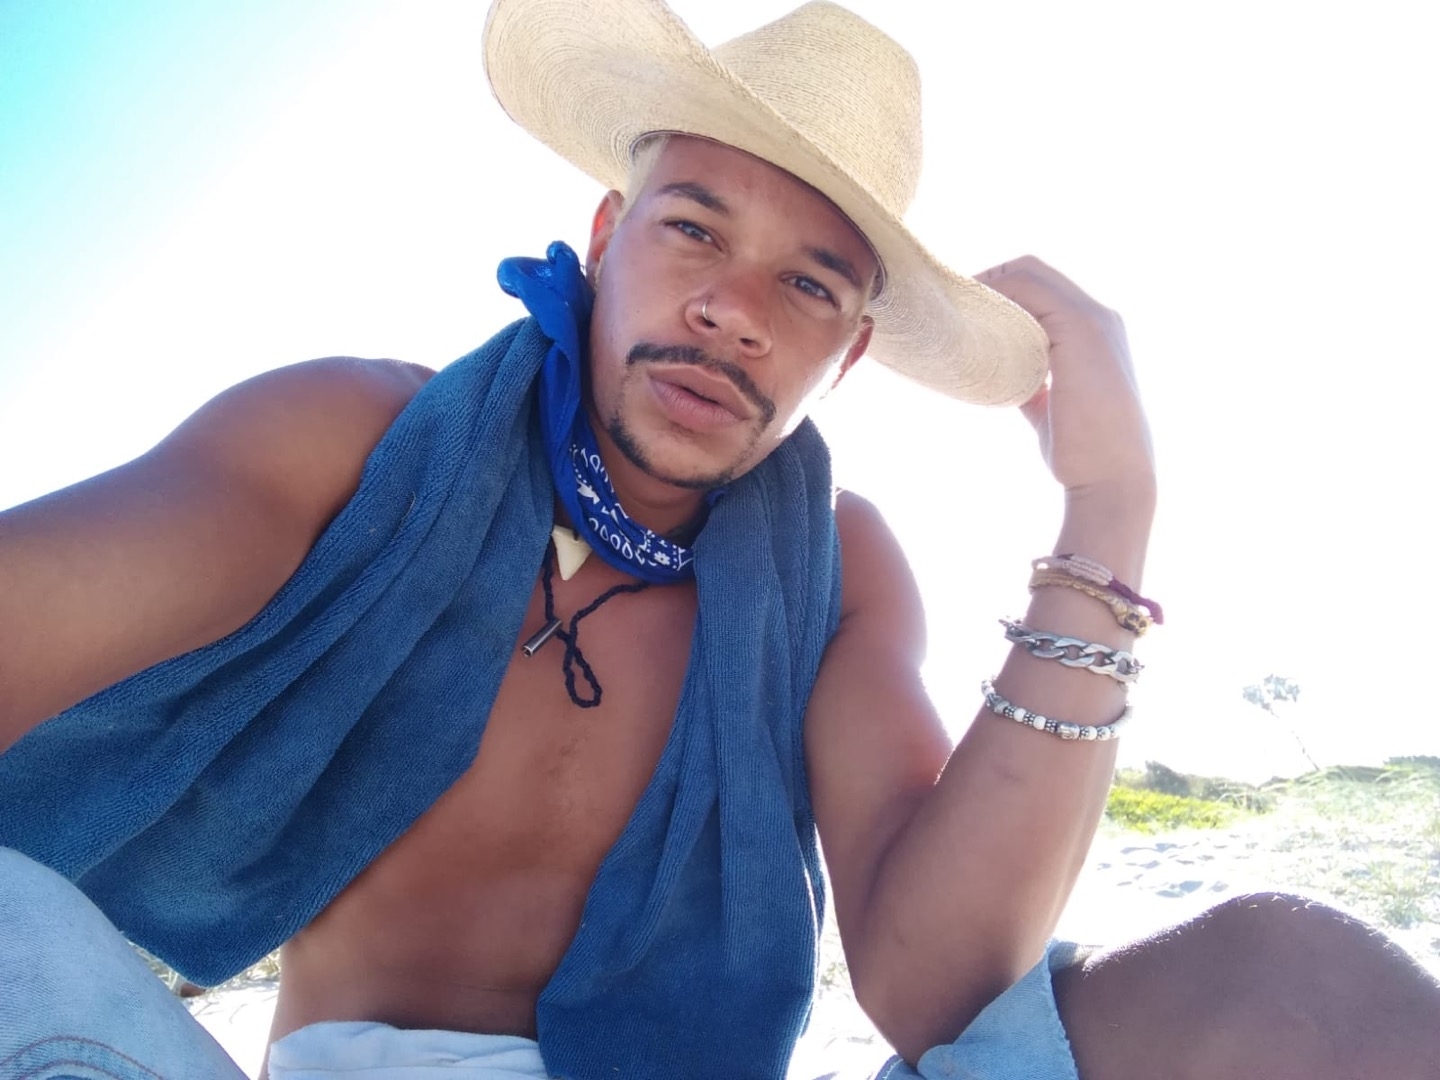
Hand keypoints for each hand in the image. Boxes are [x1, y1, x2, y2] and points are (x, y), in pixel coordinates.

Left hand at [975, 256, 1154, 514]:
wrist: (1111, 479)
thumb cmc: (1082, 451)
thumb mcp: (1048, 408)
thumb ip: (1029, 385)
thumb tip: (1000, 380)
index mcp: (1095, 332)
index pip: (1041, 286)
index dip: (999, 288)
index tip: (961, 309)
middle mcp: (1099, 317)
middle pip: (1032, 270)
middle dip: (986, 279)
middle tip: (946, 302)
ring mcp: (1094, 320)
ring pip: (1028, 274)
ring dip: (986, 284)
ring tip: (950, 305)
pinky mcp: (1081, 330)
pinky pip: (1030, 292)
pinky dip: (995, 297)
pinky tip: (969, 318)